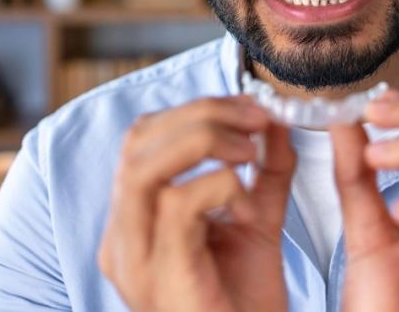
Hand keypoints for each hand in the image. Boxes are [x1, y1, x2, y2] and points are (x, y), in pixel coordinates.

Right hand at [98, 95, 295, 311]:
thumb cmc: (245, 301)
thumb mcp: (257, 222)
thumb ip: (266, 172)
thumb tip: (276, 120)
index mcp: (136, 218)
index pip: (142, 138)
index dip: (196, 109)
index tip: (251, 107)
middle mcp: (122, 235)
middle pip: (137, 141)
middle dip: (201, 115)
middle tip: (256, 119)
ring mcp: (133, 258)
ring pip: (144, 166)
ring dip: (204, 141)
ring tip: (249, 151)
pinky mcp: (160, 276)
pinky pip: (176, 207)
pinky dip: (218, 186)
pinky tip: (245, 204)